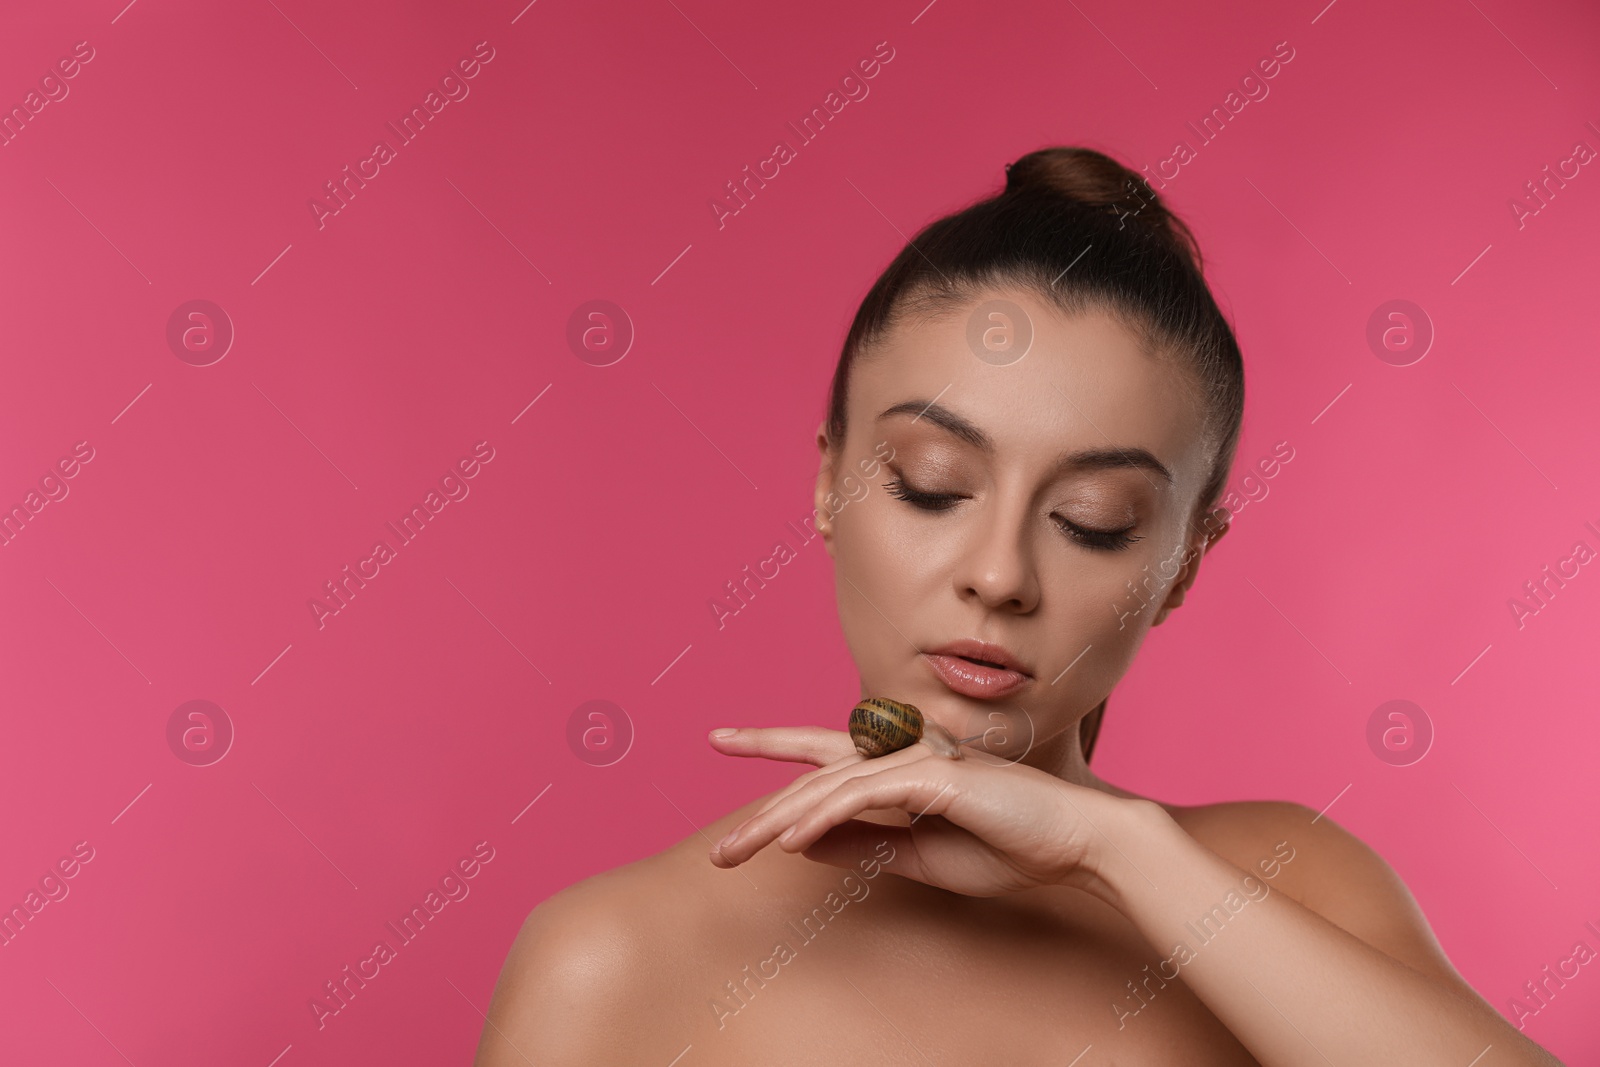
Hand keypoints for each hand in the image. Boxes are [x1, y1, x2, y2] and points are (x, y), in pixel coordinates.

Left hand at [705, 724, 1134, 897]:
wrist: (1072, 844)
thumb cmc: (1004, 848)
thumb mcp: (916, 855)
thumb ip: (862, 843)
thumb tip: (800, 840)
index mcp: (899, 766)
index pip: (822, 752)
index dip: (770, 742)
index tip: (721, 738)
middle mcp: (903, 752)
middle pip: (814, 777)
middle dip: (761, 814)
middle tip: (717, 852)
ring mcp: (919, 759)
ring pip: (830, 788)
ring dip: (780, 824)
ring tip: (738, 853)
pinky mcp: (936, 777)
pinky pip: (864, 798)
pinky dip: (824, 817)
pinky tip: (790, 839)